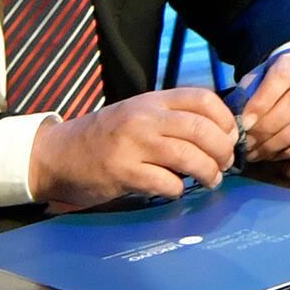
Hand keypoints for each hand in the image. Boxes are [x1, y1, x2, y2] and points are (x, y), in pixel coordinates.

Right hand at [28, 88, 238, 209]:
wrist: (58, 154)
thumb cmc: (106, 135)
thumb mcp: (139, 113)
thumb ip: (172, 117)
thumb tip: (218, 132)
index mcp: (152, 100)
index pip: (202, 99)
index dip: (225, 117)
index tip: (231, 135)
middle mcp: (144, 119)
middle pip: (201, 129)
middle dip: (222, 149)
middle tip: (226, 163)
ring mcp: (132, 145)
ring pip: (187, 156)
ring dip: (207, 171)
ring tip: (212, 179)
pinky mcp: (122, 172)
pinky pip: (164, 182)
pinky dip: (178, 189)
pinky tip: (176, 190)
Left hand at [229, 49, 289, 162]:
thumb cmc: (273, 85)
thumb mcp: (257, 81)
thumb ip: (245, 97)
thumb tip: (235, 126)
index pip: (282, 77)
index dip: (262, 102)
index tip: (244, 122)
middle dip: (268, 126)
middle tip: (248, 143)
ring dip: (277, 142)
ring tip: (256, 152)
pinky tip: (273, 153)